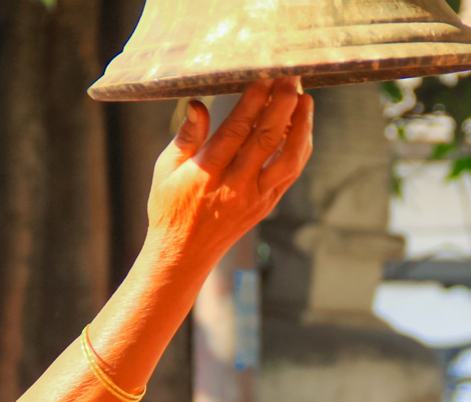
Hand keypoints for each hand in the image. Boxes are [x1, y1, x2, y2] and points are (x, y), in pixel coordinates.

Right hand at [145, 77, 313, 268]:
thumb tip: (198, 104)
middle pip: (267, 140)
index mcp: (206, 174)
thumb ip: (186, 136)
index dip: (253, 103)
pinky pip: (290, 173)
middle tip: (291, 78)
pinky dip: (300, 148)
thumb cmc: (170, 207)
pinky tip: (301, 127)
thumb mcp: (165, 168)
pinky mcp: (267, 205)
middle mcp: (235, 187)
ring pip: (289, 160)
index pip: (235, 132)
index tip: (264, 78)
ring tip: (306, 100)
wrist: (184, 254)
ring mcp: (256, 198)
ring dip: (302, 127)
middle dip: (283, 106)